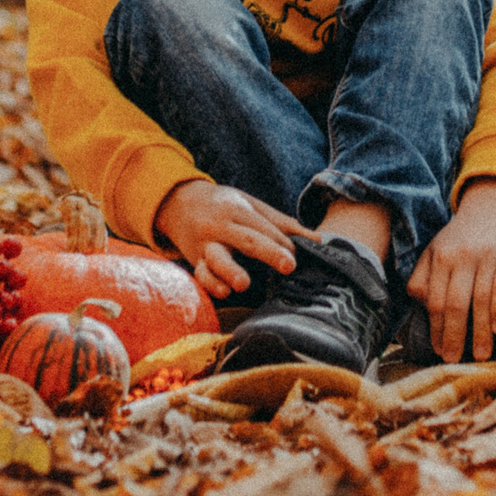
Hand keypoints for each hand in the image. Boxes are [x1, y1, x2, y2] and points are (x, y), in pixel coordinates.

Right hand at [155, 179, 310, 297]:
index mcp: (237, 210)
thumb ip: (282, 222)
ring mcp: (205, 245)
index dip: (282, 242)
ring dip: (230, 271)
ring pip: (217, 259)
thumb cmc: (223, 205)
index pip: (264, 227)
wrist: (178, 203)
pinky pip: (201, 274)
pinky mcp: (195, 261)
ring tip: (243, 284)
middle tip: (289, 265)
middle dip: (268, 252)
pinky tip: (224, 292)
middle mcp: (220, 226)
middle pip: (247, 240)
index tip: (300, 255)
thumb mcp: (250, 205)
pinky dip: (211, 284)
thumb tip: (317, 240)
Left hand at [408, 179, 495, 362]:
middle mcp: (462, 256)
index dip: (436, 328)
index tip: (438, 350)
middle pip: (456, 303)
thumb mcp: (434, 250)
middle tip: (454, 359)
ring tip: (480, 355)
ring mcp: (486, 257)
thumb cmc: (458, 238)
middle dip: (454, 335)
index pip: (436, 300)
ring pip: (481, 299)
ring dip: (480, 331)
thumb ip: (422, 276)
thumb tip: (418, 303)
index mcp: (440, 257)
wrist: (489, 208)